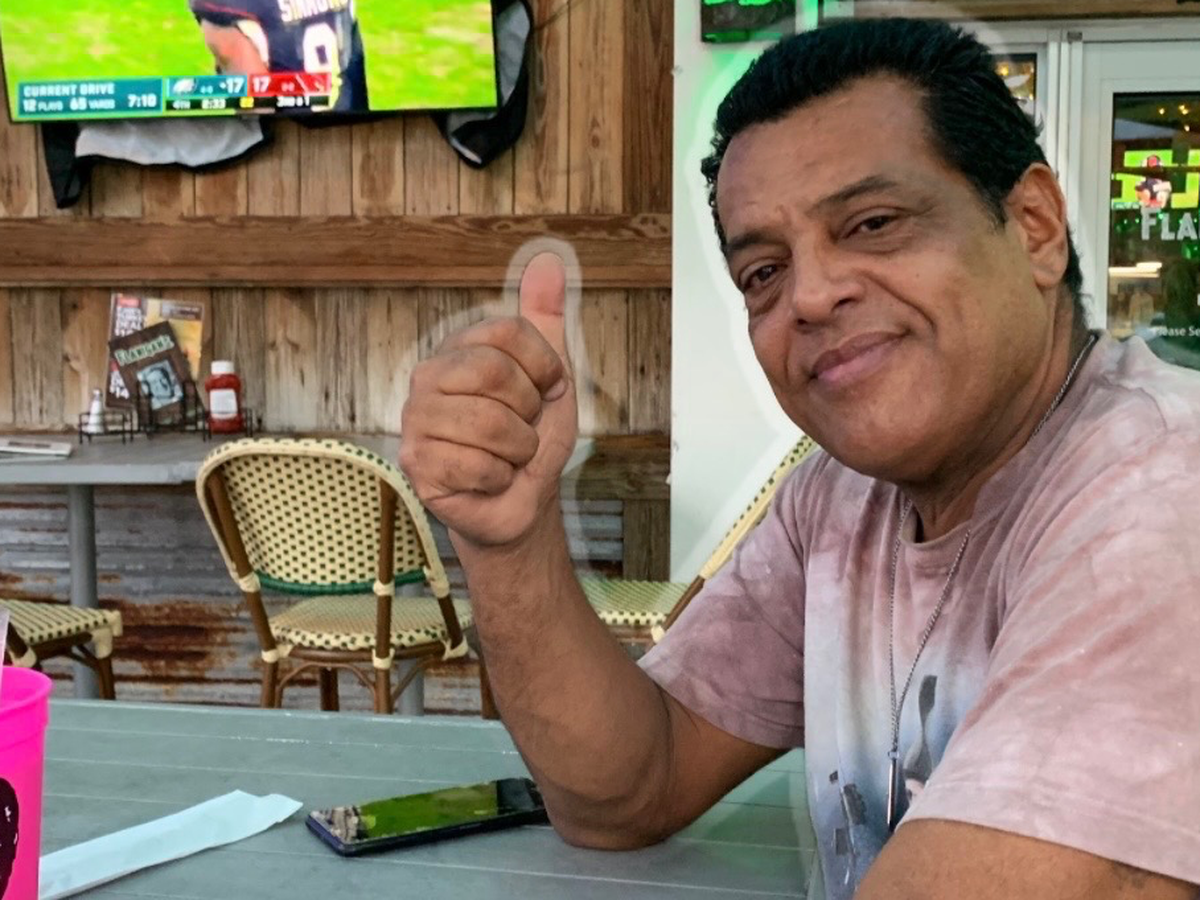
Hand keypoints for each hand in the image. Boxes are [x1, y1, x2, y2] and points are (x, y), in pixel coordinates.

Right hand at [399, 252, 578, 547]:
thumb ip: (546, 317)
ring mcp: (417, 420)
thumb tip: (548, 259)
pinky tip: (488, 478)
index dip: (543, 367)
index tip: (548, 392)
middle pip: (494, 372)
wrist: (520, 503)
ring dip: (518, 450)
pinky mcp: (416, 463)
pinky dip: (498, 478)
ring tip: (508, 456)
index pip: (507, 332)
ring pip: (489, 423)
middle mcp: (429, 378)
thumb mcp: (550, 376)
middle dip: (528, 411)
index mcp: (459, 349)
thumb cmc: (530, 439)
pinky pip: (477, 464)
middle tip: (524, 429)